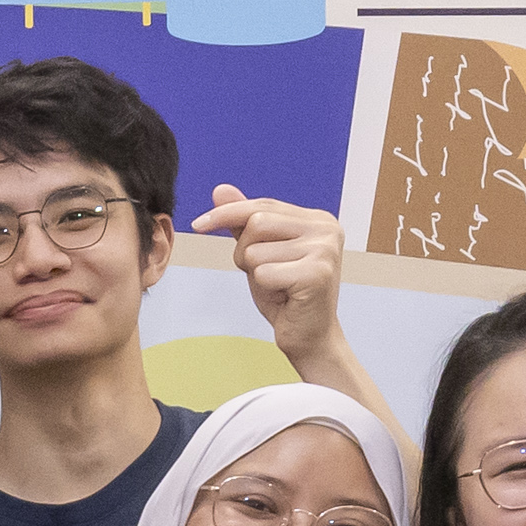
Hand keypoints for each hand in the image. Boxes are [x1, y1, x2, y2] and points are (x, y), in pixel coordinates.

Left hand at [192, 189, 352, 363]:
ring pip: (255, 249)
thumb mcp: (260, 253)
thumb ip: (243, 222)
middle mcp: (326, 228)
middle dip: (244, 251)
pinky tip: (285, 297)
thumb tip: (220, 190)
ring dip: (254, 271)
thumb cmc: (285, 295)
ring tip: (277, 285)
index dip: (227, 213)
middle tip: (263, 274)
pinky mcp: (318, 273)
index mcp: (317, 219)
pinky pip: (263, 273)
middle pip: (256, 222)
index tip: (198, 225)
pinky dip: (264, 288)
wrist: (309, 336)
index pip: (262, 204)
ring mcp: (325, 249)